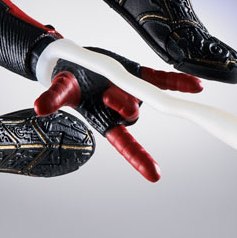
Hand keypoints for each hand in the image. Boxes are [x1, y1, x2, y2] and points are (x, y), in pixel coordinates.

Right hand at [35, 47, 201, 181]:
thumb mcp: (60, 90)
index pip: (124, 143)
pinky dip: (178, 83)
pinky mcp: (138, 74)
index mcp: (104, 120)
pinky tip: (197, 86)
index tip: (155, 176)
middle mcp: (122, 110)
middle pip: (131, 113)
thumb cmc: (66, 81)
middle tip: (114, 97)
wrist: (72, 62)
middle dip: (124, 106)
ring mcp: (133, 92)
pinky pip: (161, 80)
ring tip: (119, 78)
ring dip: (141, 89)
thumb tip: (39, 108)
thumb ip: (53, 99)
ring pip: (142, 94)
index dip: (139, 158)